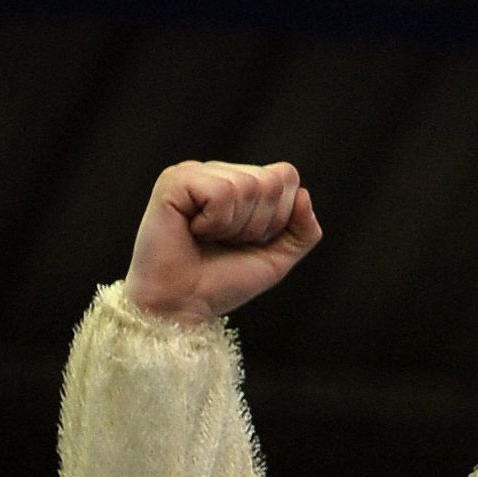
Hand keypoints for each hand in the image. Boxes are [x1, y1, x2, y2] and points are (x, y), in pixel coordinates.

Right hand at [126, 161, 320, 324]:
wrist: (183, 305)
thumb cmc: (224, 280)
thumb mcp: (278, 257)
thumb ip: (304, 230)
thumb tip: (303, 193)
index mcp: (240, 182)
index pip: (286, 176)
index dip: (281, 216)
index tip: (251, 240)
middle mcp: (217, 171)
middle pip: (271, 180)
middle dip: (259, 224)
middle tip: (227, 241)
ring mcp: (193, 173)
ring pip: (247, 185)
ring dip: (235, 226)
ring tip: (209, 238)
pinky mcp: (173, 181)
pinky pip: (221, 192)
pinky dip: (216, 222)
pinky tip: (194, 231)